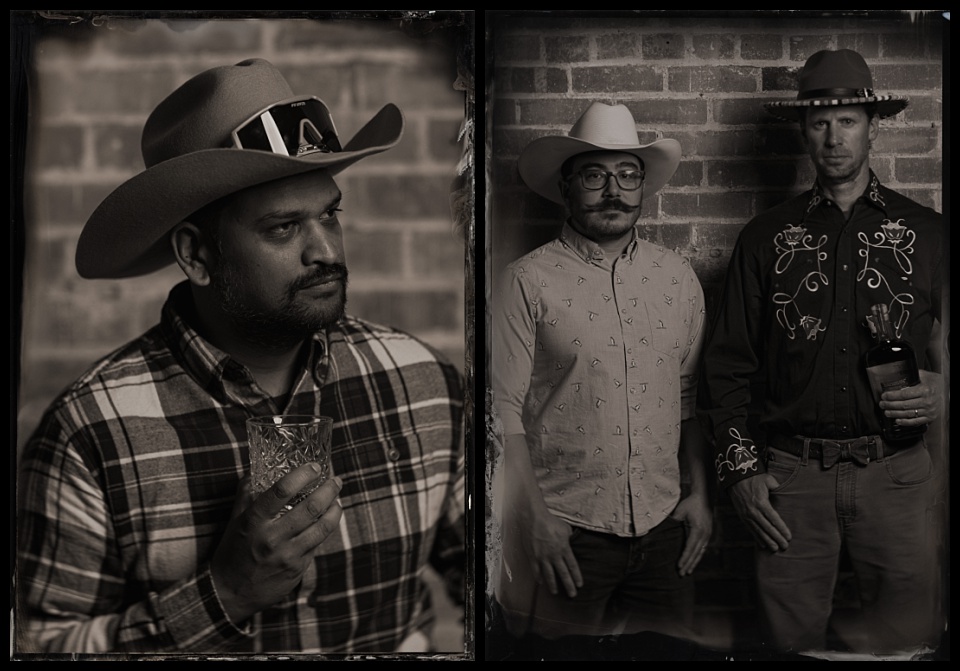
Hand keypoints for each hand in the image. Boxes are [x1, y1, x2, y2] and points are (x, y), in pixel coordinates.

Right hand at [211, 463, 342, 623]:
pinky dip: (324, 530)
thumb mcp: (234, 521)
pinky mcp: (298, 569)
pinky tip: (326, 522)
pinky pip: (317, 545)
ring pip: (322, 527)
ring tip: (337, 501)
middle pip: (311, 507)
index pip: (281, 490)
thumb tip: (256, 469)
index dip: (302, 475)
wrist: (229, 594)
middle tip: (336, 480)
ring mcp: (288, 555)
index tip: (314, 466)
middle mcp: (272, 537)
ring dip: (335, 510)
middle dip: (329, 490)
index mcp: (254, 521)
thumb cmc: (232, 552)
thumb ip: (246, 494)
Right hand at [517, 507, 582, 597]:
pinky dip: (538, 577)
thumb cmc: (551, 522)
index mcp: (564, 549)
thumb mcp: (565, 528)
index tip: (580, 584)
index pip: (573, 566)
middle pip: (563, 573)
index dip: (577, 576)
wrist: (534, 519)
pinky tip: (540, 582)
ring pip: (549, 575)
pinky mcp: (533, 556)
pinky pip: (536, 570)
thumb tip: (572, 540)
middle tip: (572, 594)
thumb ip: (569, 537)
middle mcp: (555, 555)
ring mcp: (543, 557)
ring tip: (555, 592)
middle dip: (569, 585)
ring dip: (553, 585)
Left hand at [671, 493, 712, 576]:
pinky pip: (702, 548)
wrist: (704, 497)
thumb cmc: (691, 503)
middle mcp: (704, 534)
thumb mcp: (680, 511)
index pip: (690, 547)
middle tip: (682, 574)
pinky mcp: (708, 534)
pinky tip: (693, 562)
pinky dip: (697, 556)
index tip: (679, 566)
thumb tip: (662, 529)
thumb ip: (673, 520)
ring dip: (694, 563)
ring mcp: (707, 535)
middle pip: (695, 553)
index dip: (684, 558)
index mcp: (698, 530)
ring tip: (688, 572)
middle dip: (688, 564)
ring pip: (700, 552)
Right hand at [727, 475, 790, 551]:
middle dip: (777, 538)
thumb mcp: (767, 480)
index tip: (789, 537)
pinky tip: (763, 544)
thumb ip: (777, 487)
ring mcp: (746, 515)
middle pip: (767, 527)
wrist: (735, 479)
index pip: (774, 519)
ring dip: (767, 540)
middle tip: (785, 546)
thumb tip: (786, 493)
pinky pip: (751, 529)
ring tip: (775, 549)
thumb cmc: (754, 478)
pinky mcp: (742, 516)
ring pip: (758, 531)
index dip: (782, 529)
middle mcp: (753, 511)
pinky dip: (757, 537)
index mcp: (761, 502)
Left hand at [879, 369, 941, 426]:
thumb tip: (898, 374)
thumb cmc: (936, 383)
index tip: (884, 395)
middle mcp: (927, 401)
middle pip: (904, 405)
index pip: (904, 394)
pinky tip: (897, 420)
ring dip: (895, 414)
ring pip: (908, 414)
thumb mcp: (925, 376)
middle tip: (882, 404)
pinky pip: (916, 422)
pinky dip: (905, 422)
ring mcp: (929, 411)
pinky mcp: (930, 417)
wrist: (949, 391)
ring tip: (886, 412)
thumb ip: (913, 375)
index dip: (892, 396)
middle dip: (890, 405)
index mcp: (924, 390)